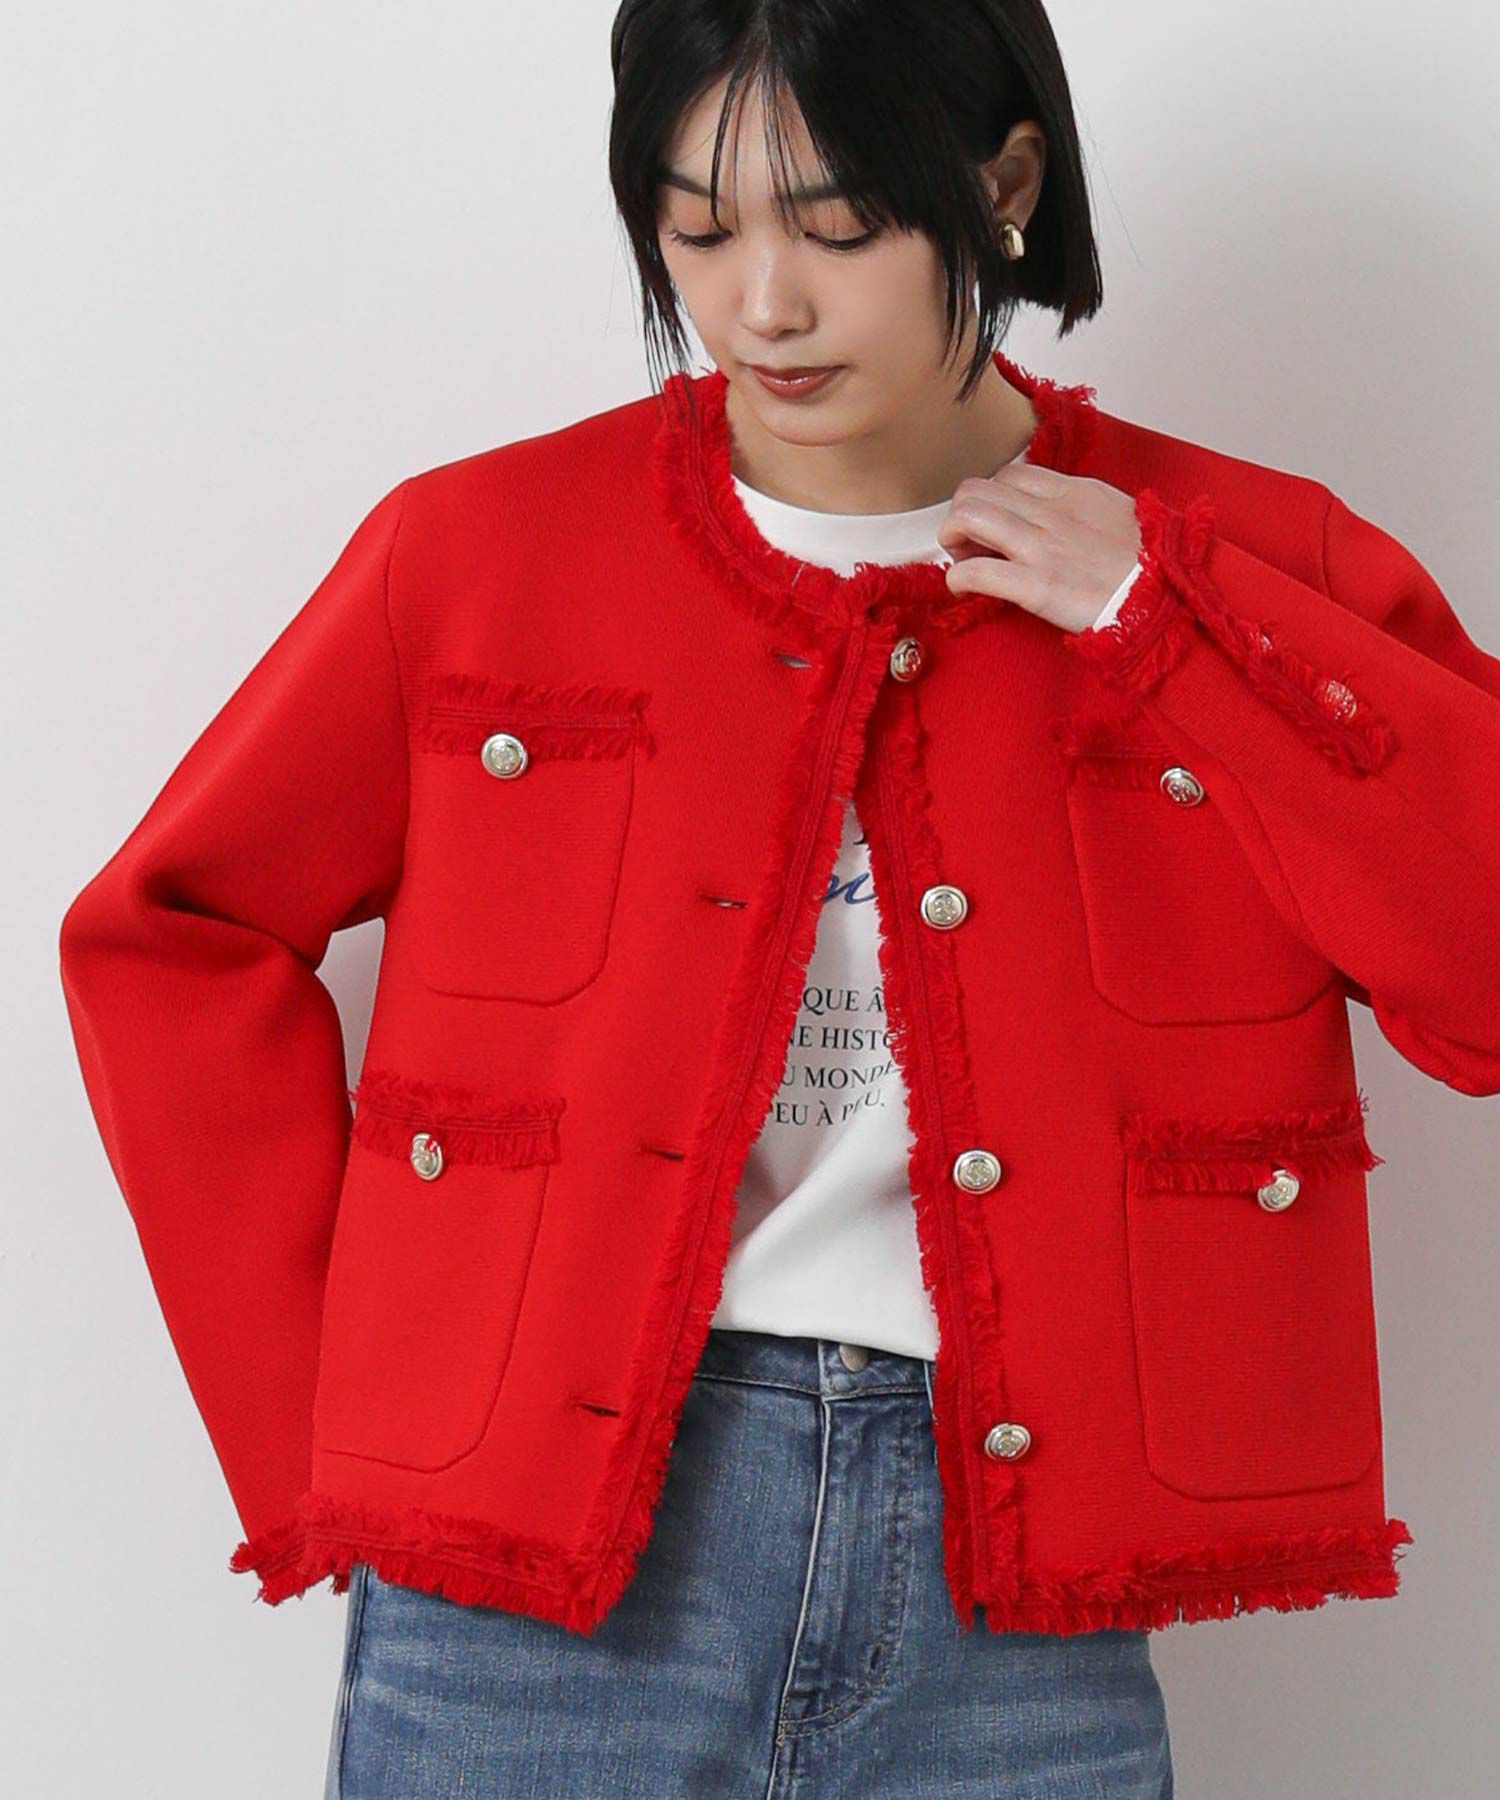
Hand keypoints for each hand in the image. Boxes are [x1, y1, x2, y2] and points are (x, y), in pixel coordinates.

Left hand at [936, 463, 1141, 631]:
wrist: (1167, 596)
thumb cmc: (1148, 562)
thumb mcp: (1114, 512)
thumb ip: (1076, 505)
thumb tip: (1050, 511)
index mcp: (1071, 492)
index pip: (1008, 475)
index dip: (990, 497)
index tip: (993, 524)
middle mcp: (1050, 513)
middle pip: (976, 491)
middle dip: (961, 516)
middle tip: (969, 544)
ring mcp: (1041, 548)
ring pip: (967, 519)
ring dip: (952, 540)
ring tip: (964, 560)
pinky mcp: (1036, 586)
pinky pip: (975, 572)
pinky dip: (958, 578)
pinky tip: (964, 588)